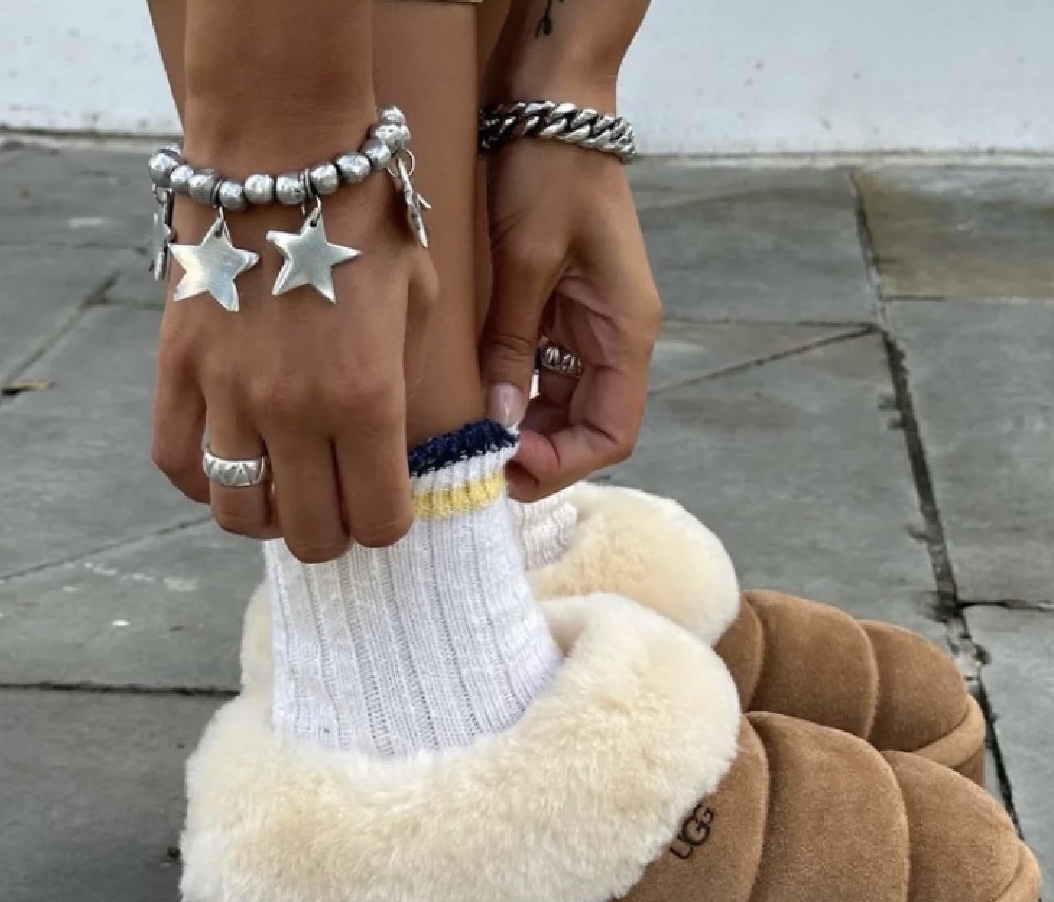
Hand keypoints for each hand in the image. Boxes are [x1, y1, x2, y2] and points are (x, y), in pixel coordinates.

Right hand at [152, 175, 437, 559]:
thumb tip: (404, 444)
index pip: (378, 520)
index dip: (388, 524)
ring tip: (284, 488)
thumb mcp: (424, 301)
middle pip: (308, 534)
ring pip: (236, 513)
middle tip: (339, 504)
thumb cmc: (367, 223)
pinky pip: (176, 462)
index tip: (387, 504)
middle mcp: (295, 411)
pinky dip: (204, 480)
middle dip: (332, 532)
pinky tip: (231, 461)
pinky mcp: (179, 368)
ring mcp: (228, 393)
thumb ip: (414, 384)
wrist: (282, 153)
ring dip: (267, 516)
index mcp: (367, 399)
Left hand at [479, 139, 660, 500]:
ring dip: (528, 427)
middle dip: (540, 451)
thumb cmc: (550, 173)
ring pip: (568, 406)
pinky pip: (551, 373)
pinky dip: (521, 394)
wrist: (555, 105)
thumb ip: (512, 346)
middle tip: (478, 457)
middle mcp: (617, 339)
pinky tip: (482, 395)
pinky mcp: (567, 311)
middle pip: (590, 428)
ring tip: (475, 432)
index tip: (506, 460)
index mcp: (625, 332)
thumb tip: (499, 423)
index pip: (614, 434)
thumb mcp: (525, 260)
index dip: (564, 462)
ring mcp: (592, 326)